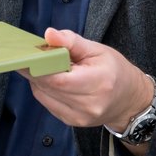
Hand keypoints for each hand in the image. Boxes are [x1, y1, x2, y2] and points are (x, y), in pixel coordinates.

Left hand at [20, 28, 153, 130]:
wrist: (128, 99)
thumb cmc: (115, 70)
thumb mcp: (97, 49)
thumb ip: (71, 41)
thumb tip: (49, 34)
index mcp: (98, 83)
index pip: (59, 79)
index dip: (39, 67)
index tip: (27, 55)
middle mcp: (88, 104)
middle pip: (49, 87)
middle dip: (34, 70)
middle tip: (26, 55)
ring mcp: (79, 117)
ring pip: (45, 95)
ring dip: (37, 79)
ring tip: (39, 65)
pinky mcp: (71, 121)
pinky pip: (48, 103)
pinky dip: (44, 89)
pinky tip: (49, 78)